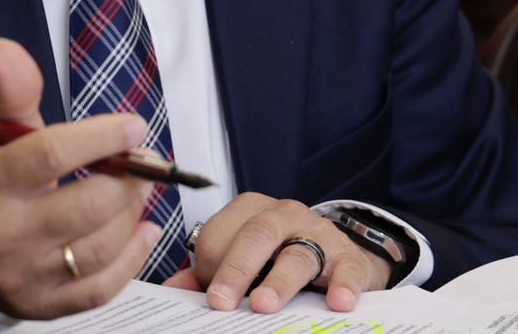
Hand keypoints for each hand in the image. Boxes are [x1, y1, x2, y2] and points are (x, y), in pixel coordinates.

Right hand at [0, 38, 160, 318]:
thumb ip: (13, 91)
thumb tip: (5, 48)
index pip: (50, 155)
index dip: (100, 138)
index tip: (134, 126)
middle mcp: (3, 234)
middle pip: (87, 205)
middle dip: (130, 180)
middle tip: (146, 162)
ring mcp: (24, 276)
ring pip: (101, 246)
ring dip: (135, 213)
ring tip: (142, 190)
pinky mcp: (44, 306)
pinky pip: (101, 287)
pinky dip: (133, 257)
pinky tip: (142, 230)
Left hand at [163, 193, 392, 313]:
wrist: (334, 257)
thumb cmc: (278, 258)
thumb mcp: (242, 261)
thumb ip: (206, 274)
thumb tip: (170, 291)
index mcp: (249, 212)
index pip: (218, 234)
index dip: (209, 267)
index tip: (208, 298)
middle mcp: (283, 214)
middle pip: (256, 234)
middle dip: (235, 269)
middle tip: (221, 302)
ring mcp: (317, 232)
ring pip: (297, 252)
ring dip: (279, 281)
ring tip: (264, 305)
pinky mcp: (347, 254)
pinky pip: (347, 267)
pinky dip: (342, 285)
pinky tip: (337, 302)